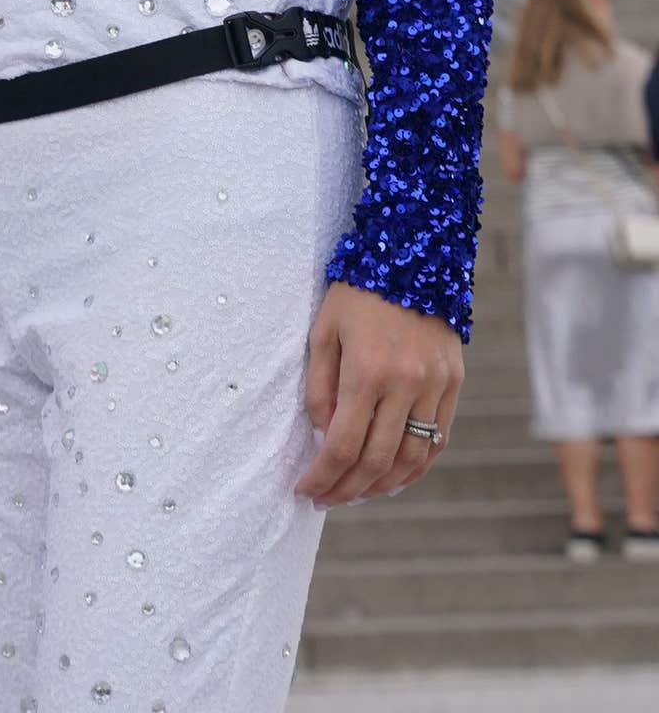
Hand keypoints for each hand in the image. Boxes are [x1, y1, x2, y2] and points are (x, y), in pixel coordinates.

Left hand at [295, 281, 461, 505]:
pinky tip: (395, 477)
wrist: (412, 260)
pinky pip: (439, 439)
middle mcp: (406, 385)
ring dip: (383, 485)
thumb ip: (319, 387)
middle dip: (347, 488)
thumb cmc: (355, 295)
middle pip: (377, 460)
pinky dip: (417, 466)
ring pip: (413, 458)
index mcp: (367, 372)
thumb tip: (321, 434)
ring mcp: (436, 387)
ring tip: (356, 495)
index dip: (323, 476)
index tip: (305, 490)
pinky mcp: (454, 385)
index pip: (342, 445)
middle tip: (325, 499)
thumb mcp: (322, 332)